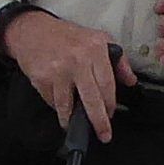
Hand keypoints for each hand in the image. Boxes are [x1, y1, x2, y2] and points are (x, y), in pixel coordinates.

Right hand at [2, 11, 130, 138]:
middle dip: (99, 122)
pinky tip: (59, 101)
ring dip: (72, 119)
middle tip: (103, 134)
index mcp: (95, 49)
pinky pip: (53, 101)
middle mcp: (77, 60)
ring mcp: (58, 70)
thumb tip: (130, 81)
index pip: (108, 85)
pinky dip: (57, 105)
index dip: (110, 104)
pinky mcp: (42, 78)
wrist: (32, 30)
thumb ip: (118, 60)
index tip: (111, 114)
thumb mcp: (97, 39)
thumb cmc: (66, 35)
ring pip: (69, 106)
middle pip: (92, 100)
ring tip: (74, 123)